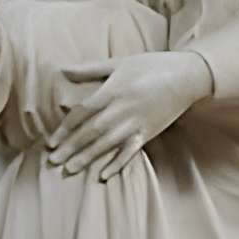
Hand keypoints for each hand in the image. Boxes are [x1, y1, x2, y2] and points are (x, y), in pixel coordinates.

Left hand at [47, 49, 210, 179]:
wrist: (187, 76)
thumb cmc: (151, 65)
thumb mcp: (119, 63)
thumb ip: (89, 69)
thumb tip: (62, 70)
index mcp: (113, 90)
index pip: (83, 112)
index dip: (65, 128)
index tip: (51, 142)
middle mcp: (122, 108)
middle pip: (91, 131)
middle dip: (71, 147)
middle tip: (53, 161)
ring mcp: (136, 123)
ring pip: (107, 143)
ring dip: (87, 157)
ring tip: (69, 169)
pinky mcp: (148, 133)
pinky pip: (130, 151)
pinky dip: (117, 164)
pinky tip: (103, 175)